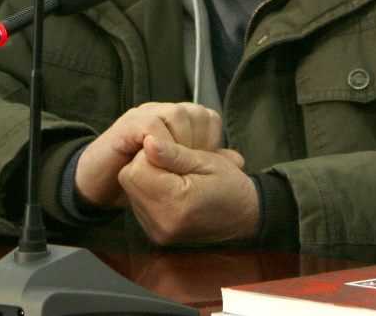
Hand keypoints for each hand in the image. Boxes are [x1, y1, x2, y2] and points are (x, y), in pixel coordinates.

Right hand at [75, 102, 223, 208]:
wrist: (97, 183)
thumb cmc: (138, 179)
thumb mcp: (177, 173)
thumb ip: (203, 164)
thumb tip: (238, 160)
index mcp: (175, 121)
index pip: (208, 117)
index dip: (211, 140)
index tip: (205, 164)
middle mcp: (160, 112)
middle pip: (195, 112)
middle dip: (199, 142)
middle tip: (191, 167)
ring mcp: (143, 116)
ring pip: (177, 113)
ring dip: (182, 142)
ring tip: (176, 165)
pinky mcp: (126, 126)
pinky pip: (151, 125)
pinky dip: (161, 143)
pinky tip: (160, 161)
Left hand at [118, 135, 256, 245]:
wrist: (245, 219)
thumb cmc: (231, 187)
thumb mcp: (207, 161)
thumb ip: (174, 153)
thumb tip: (147, 141)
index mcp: (176, 204)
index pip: (137, 168)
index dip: (150, 153)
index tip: (171, 151)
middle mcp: (162, 223)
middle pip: (129, 180)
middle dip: (145, 164)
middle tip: (172, 162)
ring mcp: (158, 232)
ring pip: (132, 191)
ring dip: (147, 178)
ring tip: (175, 176)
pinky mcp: (156, 235)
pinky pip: (140, 204)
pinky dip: (151, 191)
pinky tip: (172, 189)